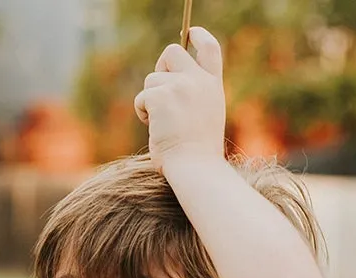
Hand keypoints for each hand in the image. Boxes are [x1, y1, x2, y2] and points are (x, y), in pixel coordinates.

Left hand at [133, 27, 226, 171]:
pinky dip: (143, 112)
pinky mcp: (161, 96)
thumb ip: (197, 94)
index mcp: (213, 85)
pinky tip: (154, 128)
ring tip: (162, 123)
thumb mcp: (207, 116)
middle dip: (160, 67)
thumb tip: (171, 82)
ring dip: (150, 100)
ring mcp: (180, 86)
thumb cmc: (199, 153)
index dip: (198, 36)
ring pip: (152, 79)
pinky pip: (142, 97)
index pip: (209, 48)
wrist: (196, 167)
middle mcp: (198, 80)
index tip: (191, 32)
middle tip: (157, 91)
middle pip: (172, 52)